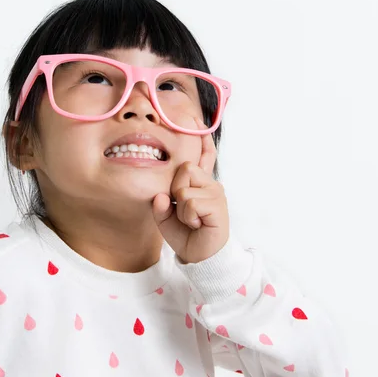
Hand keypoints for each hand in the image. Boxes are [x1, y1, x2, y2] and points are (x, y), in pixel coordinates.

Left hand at [152, 117, 229, 263]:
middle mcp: (209, 183)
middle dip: (175, 189)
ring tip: (190, 219)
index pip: (201, 155)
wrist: (200, 257)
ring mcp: (215, 192)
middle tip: (182, 208)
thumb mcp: (166, 217)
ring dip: (180, 207)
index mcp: (199, 182)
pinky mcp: (217, 205)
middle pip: (184, 168)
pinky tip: (196, 224)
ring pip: (184, 187)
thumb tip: (159, 196)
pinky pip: (190, 202)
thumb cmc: (185, 233)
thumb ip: (159, 204)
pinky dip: (187, 216)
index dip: (201, 139)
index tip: (196, 119)